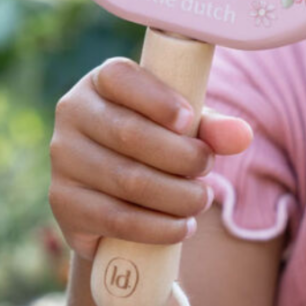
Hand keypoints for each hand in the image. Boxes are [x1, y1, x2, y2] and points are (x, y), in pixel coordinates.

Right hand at [48, 57, 252, 260]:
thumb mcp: (181, 127)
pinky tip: (183, 226)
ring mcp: (63, 158)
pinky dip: (157, 226)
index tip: (189, 121)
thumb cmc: (154, 142)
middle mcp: (72, 113)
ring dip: (175, 195)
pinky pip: (116, 218)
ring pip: (126, 180)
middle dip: (179, 155)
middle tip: (208, 168)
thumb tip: (243, 135)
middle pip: (128, 133)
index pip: (121, 78)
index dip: (157, 99)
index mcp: (100, 81)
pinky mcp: (63, 202)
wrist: (110, 195)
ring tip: (202, 199)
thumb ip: (211, 126)